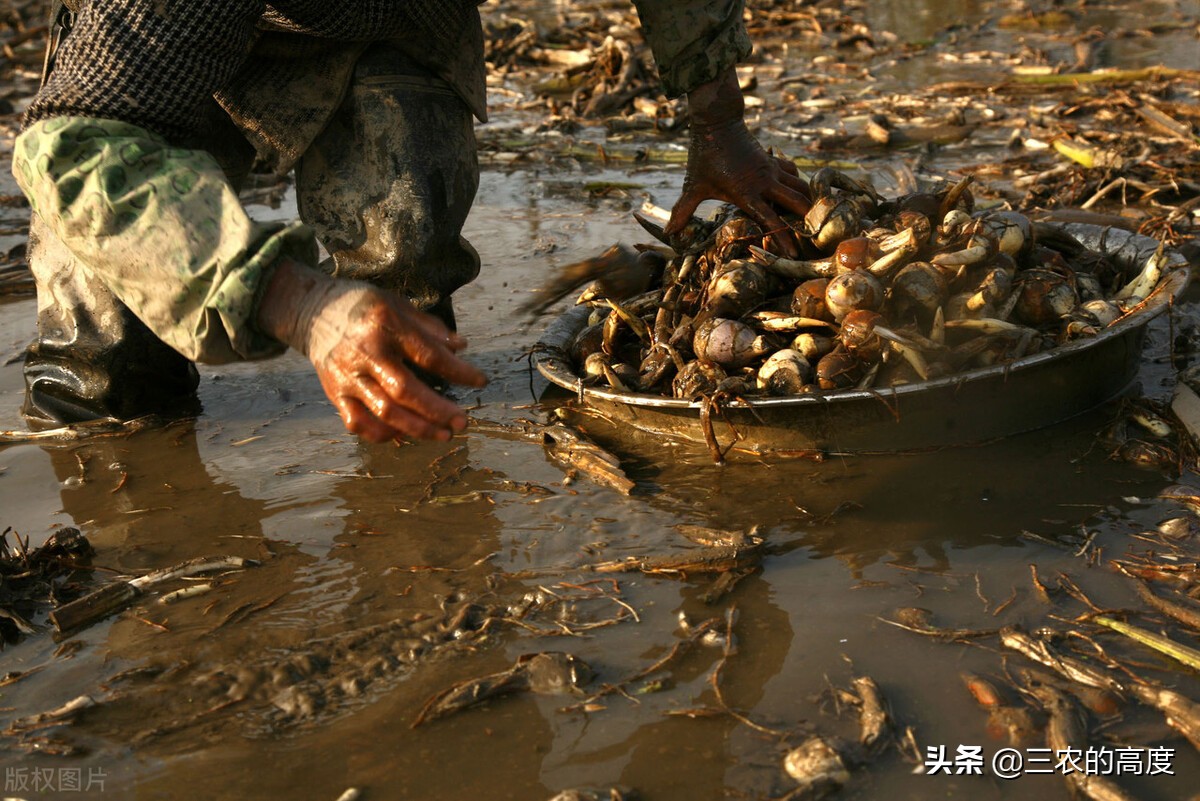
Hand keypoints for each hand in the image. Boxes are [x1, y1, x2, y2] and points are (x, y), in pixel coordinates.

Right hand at [256, 260, 487, 442]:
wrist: (313, 311)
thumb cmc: (363, 307)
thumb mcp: (398, 305)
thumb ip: (429, 328)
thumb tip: (461, 346)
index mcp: (385, 326)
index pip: (429, 355)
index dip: (459, 371)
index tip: (481, 382)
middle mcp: (365, 354)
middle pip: (406, 392)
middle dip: (438, 411)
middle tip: (462, 422)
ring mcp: (347, 377)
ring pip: (385, 413)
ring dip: (418, 429)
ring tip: (443, 435)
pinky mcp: (334, 393)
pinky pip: (359, 423)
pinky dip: (383, 434)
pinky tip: (404, 435)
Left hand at [669, 67, 811, 257]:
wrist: (717, 122)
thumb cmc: (704, 156)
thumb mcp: (693, 185)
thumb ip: (683, 210)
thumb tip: (669, 233)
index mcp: (746, 193)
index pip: (771, 220)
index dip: (783, 239)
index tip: (793, 254)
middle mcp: (765, 182)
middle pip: (797, 203)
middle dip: (807, 220)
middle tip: (811, 236)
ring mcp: (772, 170)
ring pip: (801, 187)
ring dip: (807, 202)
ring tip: (810, 219)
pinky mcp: (773, 161)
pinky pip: (794, 174)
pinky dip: (799, 184)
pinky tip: (796, 194)